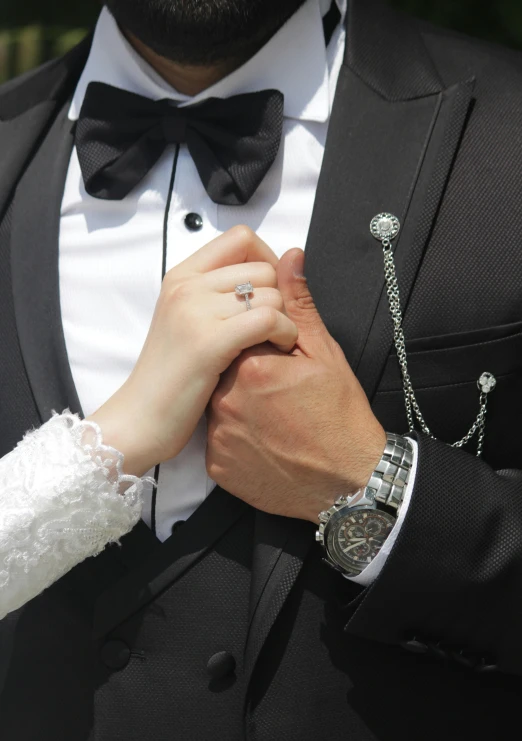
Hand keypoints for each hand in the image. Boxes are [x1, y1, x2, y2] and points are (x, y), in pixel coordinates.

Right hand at [86, 226, 297, 477]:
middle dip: (280, 296)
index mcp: (181, 277)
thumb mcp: (191, 324)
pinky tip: (278, 350)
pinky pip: (268, 319)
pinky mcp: (209, 342)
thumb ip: (222, 294)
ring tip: (276, 343)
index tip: (270, 293)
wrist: (140, 419)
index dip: (267, 259)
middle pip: (262, 266)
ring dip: (285, 320)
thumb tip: (275, 265)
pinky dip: (285, 334)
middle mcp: (186, 287)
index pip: (240, 237)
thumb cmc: (172, 378)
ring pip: (270, 293)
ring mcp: (195, 312)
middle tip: (274, 328)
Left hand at [206, 248, 385, 522]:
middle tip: (281, 393)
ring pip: (220, 404)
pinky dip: (237, 437)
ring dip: (242, 405)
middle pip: (225, 369)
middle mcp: (227, 399)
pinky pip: (219, 440)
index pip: (239, 336)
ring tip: (276, 418)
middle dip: (249, 374)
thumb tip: (288, 257)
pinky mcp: (218, 465)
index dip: (262, 345)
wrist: (349, 482)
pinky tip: (266, 441)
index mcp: (251, 366)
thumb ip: (299, 304)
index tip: (282, 361)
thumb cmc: (341, 416)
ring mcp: (220, 436)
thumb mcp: (325, 354)